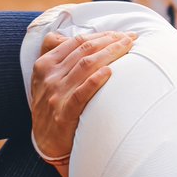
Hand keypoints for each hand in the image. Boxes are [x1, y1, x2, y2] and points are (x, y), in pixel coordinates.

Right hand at [30, 31, 136, 162]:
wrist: (46, 142)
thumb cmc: (54, 104)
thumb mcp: (47, 77)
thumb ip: (59, 55)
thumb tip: (78, 36)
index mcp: (45, 64)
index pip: (77, 41)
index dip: (102, 35)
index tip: (122, 34)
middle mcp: (49, 77)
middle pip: (85, 50)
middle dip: (111, 41)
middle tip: (131, 38)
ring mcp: (56, 95)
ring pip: (86, 66)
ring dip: (110, 53)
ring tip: (128, 48)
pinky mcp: (64, 114)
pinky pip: (80, 94)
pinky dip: (95, 80)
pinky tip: (110, 72)